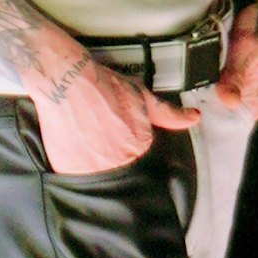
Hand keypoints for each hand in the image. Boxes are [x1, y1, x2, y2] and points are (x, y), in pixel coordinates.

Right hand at [31, 52, 197, 174]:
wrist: (65, 81)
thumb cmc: (102, 87)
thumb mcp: (141, 97)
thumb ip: (168, 114)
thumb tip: (192, 119)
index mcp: (137, 148)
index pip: (139, 164)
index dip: (128, 152)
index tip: (118, 142)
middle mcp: (115, 163)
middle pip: (118, 172)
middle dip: (111, 159)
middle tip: (99, 137)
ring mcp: (89, 169)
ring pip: (96, 177)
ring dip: (92, 164)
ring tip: (86, 140)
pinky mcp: (67, 170)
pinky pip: (75, 175)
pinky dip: (74, 165)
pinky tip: (73, 146)